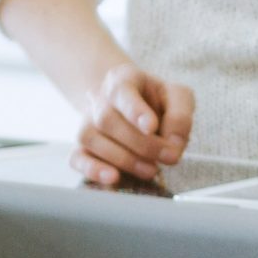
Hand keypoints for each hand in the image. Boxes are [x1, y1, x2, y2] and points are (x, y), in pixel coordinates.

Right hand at [73, 63, 194, 187]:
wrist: (134, 107)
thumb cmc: (157, 102)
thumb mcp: (177, 97)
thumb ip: (180, 115)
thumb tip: (174, 143)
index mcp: (123, 79)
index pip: (121, 91)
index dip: (135, 110)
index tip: (151, 127)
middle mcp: (99, 98)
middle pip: (107, 119)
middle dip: (141, 144)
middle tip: (168, 156)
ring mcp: (87, 122)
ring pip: (91, 138)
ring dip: (124, 159)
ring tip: (151, 169)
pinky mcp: (81, 147)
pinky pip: (77, 158)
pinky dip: (92, 169)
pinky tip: (113, 177)